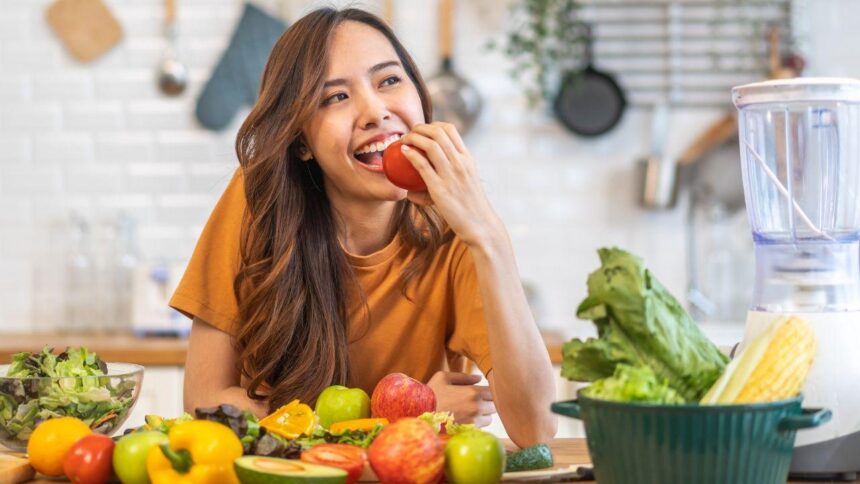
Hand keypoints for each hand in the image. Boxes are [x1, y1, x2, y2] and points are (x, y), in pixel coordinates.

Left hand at [399, 123, 504, 247]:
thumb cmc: (469, 206)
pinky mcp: (440, 188)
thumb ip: (448, 176)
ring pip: (430, 144)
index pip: (450, 129)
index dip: (433, 124)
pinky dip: (411, 154)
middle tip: (409, 133)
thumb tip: (421, 182)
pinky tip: (403, 152)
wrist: (480, 224)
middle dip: (420, 127)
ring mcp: (451, 174)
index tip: (423, 130)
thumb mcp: (465, 182)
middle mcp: (460, 162)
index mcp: (467, 158)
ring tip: (404, 140)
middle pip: (438, 132)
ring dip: (413, 137)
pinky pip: (422, 165)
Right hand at [427, 371, 495, 426]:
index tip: (479, 392)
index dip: (487, 391)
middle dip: (487, 403)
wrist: (419, 415)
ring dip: (483, 415)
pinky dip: (477, 424)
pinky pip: (481, 428)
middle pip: (494, 405)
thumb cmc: (431, 394)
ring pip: (489, 418)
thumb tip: (479, 378)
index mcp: (473, 392)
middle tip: (474, 402)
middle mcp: (477, 407)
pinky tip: (465, 420)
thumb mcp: (443, 378)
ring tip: (469, 412)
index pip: (493, 391)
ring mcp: (474, 421)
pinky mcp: (469, 432)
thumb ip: (464, 376)